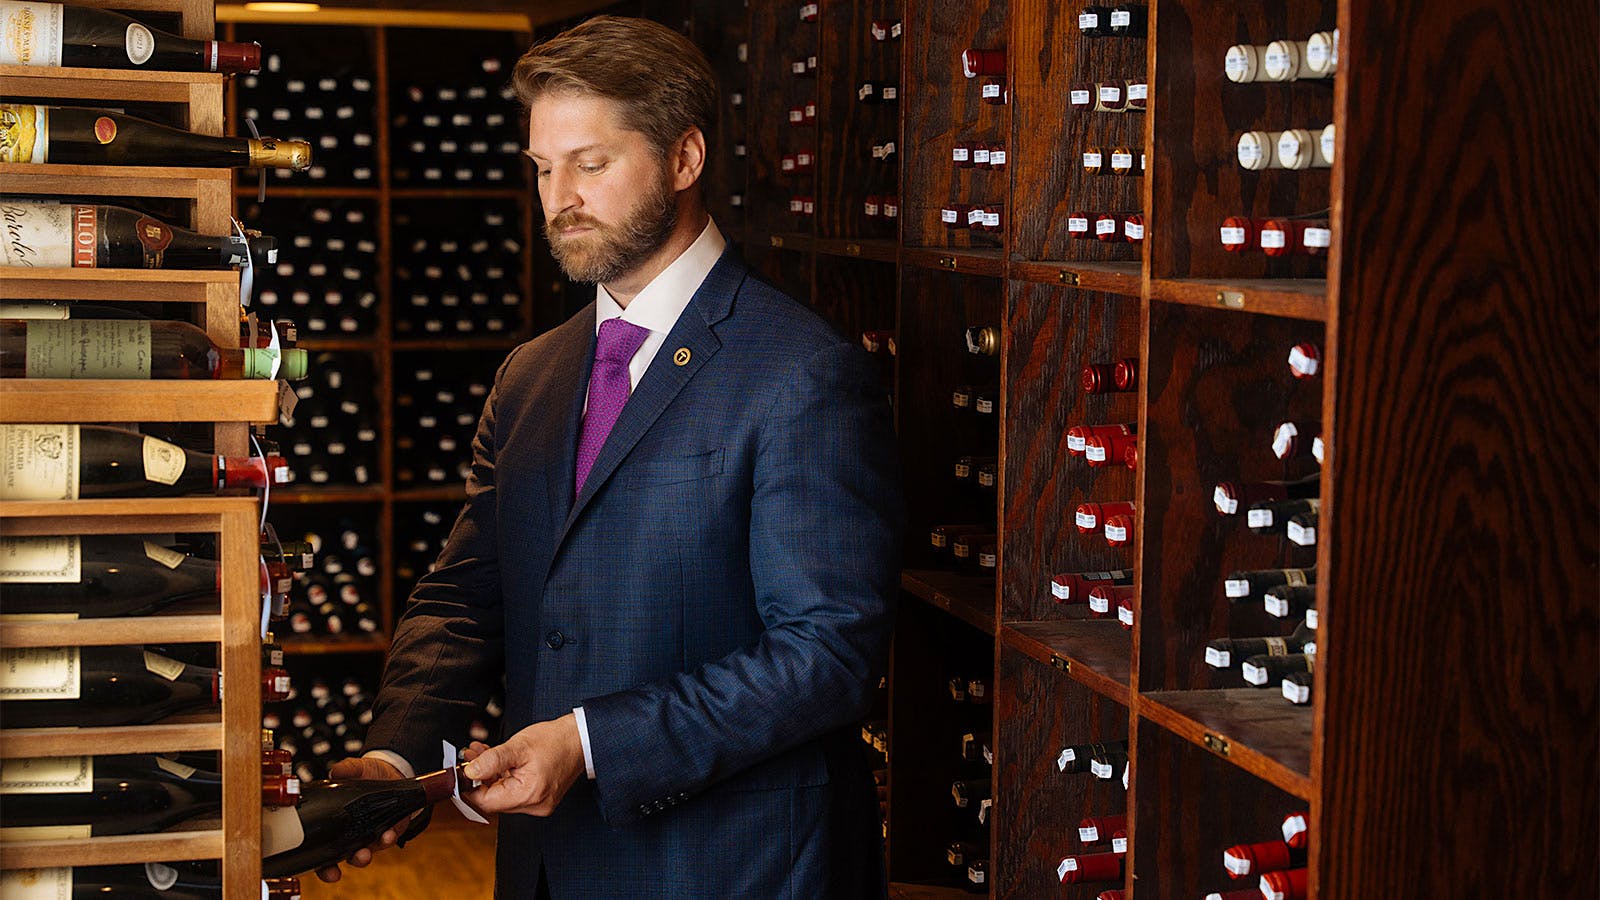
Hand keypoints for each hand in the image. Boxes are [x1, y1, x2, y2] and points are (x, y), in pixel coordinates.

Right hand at [314, 756, 404, 883]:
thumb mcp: (356, 768)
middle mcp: (347, 834)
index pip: (316, 848)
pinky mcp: (387, 831)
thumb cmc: (368, 773)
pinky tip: (387, 834)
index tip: (313, 869)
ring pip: (361, 855)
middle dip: (333, 869)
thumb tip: (336, 771)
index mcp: (333, 821)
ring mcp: (367, 835)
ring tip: (364, 853)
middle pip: (334, 858)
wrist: (393, 771)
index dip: (314, 862)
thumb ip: (346, 769)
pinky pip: (385, 841)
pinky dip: (386, 839)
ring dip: (361, 857)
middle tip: (334, 871)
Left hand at [461, 713, 585, 816]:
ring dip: (490, 775)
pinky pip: (513, 792)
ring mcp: (538, 803)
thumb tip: (470, 772)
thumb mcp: (518, 746)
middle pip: (494, 799)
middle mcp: (535, 805)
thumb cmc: (555, 740)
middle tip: (472, 756)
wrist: (580, 739)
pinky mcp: (539, 798)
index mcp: (529, 794)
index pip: (487, 801)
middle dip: (479, 777)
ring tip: (483, 753)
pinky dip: (503, 777)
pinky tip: (497, 761)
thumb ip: (491, 760)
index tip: (464, 770)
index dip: (471, 786)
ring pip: (502, 794)